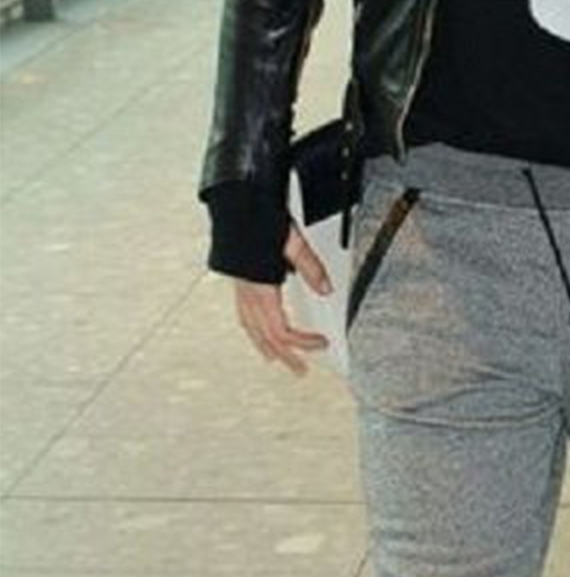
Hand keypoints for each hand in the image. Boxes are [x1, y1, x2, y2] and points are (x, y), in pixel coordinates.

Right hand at [232, 223, 332, 375]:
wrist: (235, 206)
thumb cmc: (259, 220)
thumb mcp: (292, 242)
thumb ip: (310, 267)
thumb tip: (326, 288)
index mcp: (261, 290)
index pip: (283, 331)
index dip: (302, 342)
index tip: (321, 344)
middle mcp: (247, 295)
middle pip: (266, 338)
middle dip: (285, 356)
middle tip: (301, 370)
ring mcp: (239, 291)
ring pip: (252, 331)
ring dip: (267, 348)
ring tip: (278, 358)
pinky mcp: (237, 284)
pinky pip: (245, 318)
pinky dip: (255, 332)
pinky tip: (259, 330)